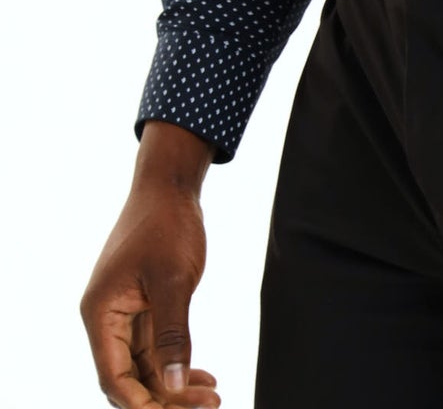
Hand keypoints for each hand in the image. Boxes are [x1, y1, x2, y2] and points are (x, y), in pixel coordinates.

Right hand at [80, 172, 219, 406]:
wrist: (170, 185)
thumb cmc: (167, 224)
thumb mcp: (173, 279)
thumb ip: (172, 333)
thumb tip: (171, 386)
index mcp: (101, 313)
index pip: (114, 376)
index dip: (142, 403)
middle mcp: (107, 318)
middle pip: (129, 378)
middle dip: (165, 398)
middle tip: (208, 405)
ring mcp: (125, 313)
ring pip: (145, 366)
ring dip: (175, 384)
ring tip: (213, 396)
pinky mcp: (144, 306)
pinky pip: (156, 348)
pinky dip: (178, 363)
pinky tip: (205, 377)